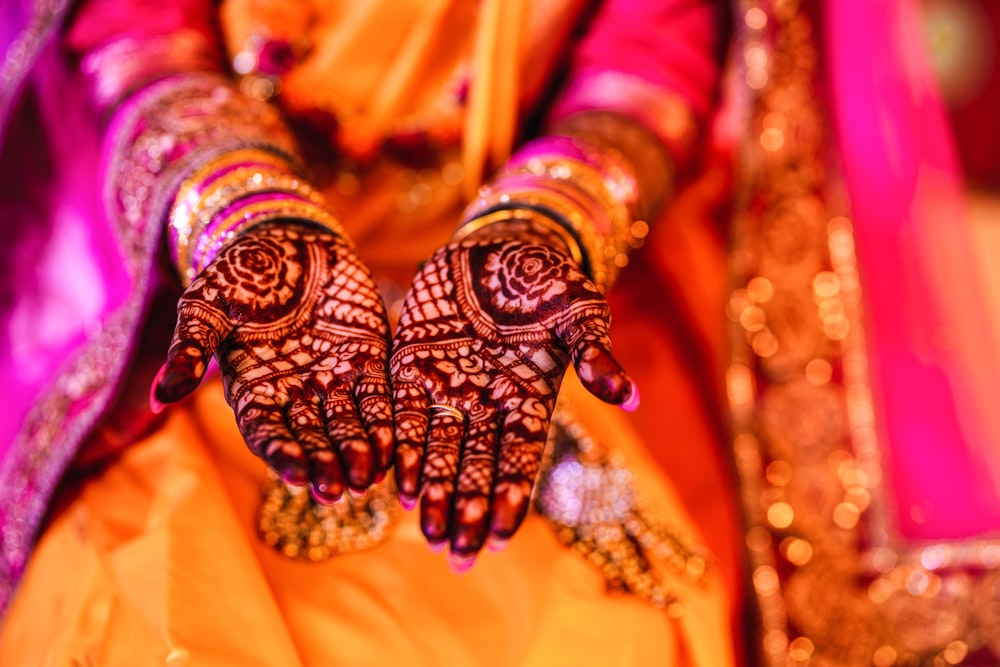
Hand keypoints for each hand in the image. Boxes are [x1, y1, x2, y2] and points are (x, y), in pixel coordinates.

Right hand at [152, 222, 392, 502]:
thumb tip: (160, 398)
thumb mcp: (207, 305)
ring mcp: (333, 380)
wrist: (289, 237)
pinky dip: (386, 422)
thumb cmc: (240, 271)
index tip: (296, 473)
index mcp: (254, 390)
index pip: (266, 432)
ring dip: (357, 453)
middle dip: (324, 464)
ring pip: (347, 426)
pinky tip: (395, 446)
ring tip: (368, 479)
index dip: (281, 453)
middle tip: (338, 490)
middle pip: (311, 439)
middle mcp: (295, 394)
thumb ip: (191, 349)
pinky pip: (378, 397)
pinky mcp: (368, 360)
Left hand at [390, 227, 636, 568]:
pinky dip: (402, 446)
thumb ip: (594, 353)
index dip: (509, 496)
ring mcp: (449, 385)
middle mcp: (487, 402)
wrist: (498, 244)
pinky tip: (395, 482)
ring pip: (439, 449)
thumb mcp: (578, 310)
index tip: (498, 535)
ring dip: (433, 490)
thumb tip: (628, 397)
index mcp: (529, 397)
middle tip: (457, 553)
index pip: (520, 457)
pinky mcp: (412, 362)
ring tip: (427, 532)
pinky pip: (405, 412)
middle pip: (477, 465)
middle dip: (467, 508)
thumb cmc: (548, 277)